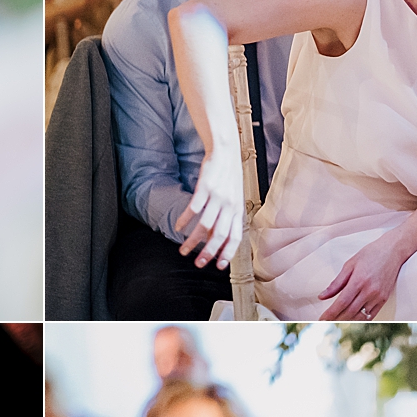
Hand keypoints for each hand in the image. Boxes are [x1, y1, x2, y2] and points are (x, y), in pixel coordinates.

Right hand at [175, 143, 244, 268]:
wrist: (226, 150)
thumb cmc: (228, 176)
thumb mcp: (234, 198)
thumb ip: (227, 217)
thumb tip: (217, 238)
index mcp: (238, 210)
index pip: (235, 237)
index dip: (227, 253)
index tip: (218, 266)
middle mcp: (229, 205)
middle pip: (219, 235)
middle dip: (208, 253)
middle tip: (197, 264)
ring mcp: (217, 197)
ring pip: (204, 225)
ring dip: (193, 241)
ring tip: (183, 250)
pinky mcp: (205, 187)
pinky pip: (194, 208)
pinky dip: (185, 220)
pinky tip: (178, 227)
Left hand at [317, 236, 406, 319]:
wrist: (393, 251)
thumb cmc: (370, 254)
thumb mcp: (349, 265)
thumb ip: (336, 283)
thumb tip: (322, 296)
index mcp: (359, 280)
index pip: (342, 302)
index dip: (330, 313)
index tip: (321, 318)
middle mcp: (369, 291)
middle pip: (350, 311)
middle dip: (336, 318)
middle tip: (325, 322)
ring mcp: (378, 296)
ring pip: (360, 316)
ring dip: (347, 320)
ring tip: (336, 321)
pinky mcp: (384, 299)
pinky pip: (371, 315)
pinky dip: (360, 319)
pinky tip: (352, 319)